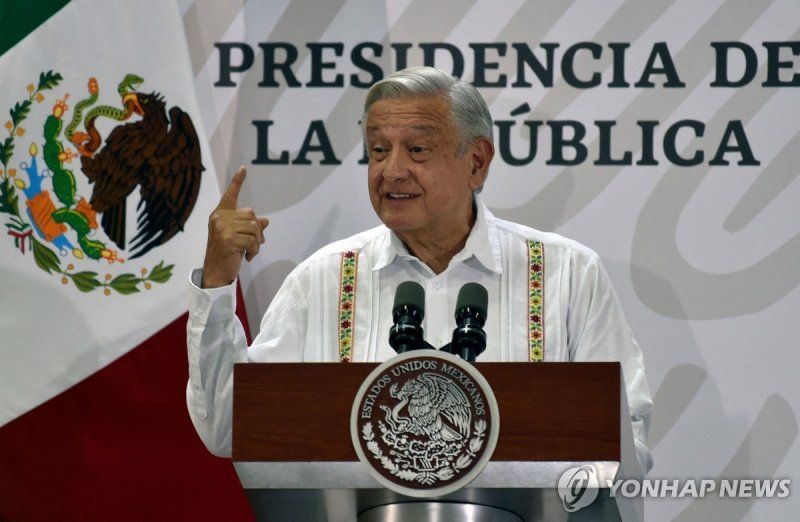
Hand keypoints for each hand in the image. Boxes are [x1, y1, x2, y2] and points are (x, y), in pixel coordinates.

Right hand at [201, 166, 268, 287]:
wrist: (215, 273)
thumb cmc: (227, 254)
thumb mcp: (239, 238)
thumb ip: (249, 227)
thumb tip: (265, 220)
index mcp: (220, 215)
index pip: (230, 195)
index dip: (237, 182)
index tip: (244, 169)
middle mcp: (219, 218)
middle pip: (251, 214)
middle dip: (258, 230)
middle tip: (256, 244)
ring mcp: (223, 228)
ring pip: (254, 227)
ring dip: (257, 242)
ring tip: (250, 252)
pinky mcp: (229, 239)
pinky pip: (252, 240)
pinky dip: (254, 250)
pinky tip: (248, 257)